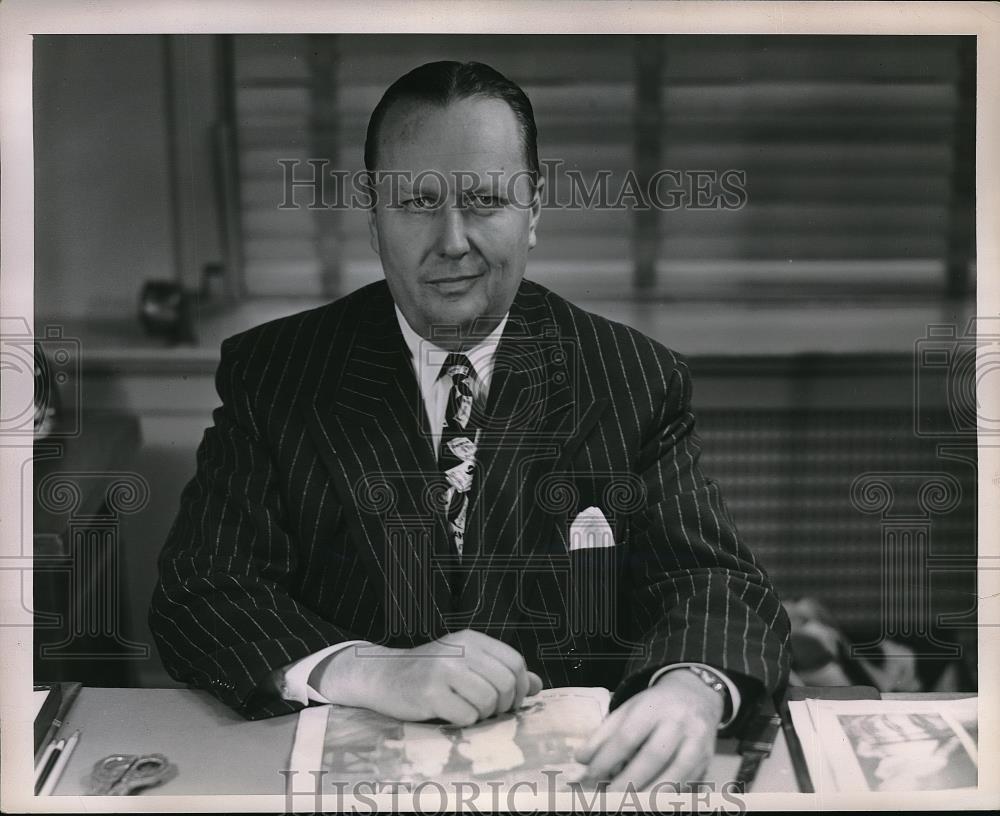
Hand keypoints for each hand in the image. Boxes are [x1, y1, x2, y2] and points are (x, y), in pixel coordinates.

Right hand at [312, 629, 542, 725]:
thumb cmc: (429, 673)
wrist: (383, 676)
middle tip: (488, 711)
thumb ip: (500, 671)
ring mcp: (444, 669)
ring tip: (466, 711)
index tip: (509, 701)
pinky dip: (462, 722)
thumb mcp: (467, 664)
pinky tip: (448, 714)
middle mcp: (460, 649)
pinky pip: (466, 716)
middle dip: (503, 705)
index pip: (515, 662)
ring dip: (482, 715)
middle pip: (506, 683)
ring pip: (488, 701)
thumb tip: (537, 685)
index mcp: (472, 639)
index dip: (519, 687)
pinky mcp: (429, 692)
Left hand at [574, 669, 722, 789]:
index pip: (627, 736)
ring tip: (629, 803)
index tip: (591, 775)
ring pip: (675, 774)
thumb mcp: (628, 709)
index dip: (607, 759)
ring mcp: (697, 742)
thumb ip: (604, 734)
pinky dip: (667, 796)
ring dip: (650, 794)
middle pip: (653, 757)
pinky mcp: (707, 760)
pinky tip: (650, 800)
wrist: (696, 696)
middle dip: (629, 782)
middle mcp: (678, 722)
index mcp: (653, 706)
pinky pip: (687, 783)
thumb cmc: (655, 707)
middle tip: (609, 797)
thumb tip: (581, 760)